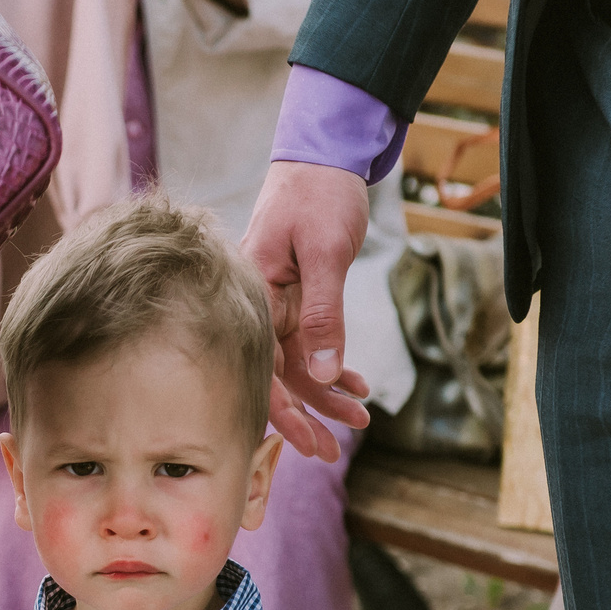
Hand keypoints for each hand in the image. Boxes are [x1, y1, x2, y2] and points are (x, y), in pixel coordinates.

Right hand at [239, 160, 372, 460]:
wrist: (324, 158)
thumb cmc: (319, 195)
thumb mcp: (325, 253)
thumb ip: (322, 314)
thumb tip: (322, 375)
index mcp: (250, 293)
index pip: (258, 365)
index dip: (281, 410)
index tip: (307, 443)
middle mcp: (256, 305)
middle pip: (275, 372)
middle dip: (306, 414)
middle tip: (331, 452)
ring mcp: (273, 304)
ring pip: (295, 363)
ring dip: (325, 393)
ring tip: (360, 419)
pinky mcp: (292, 300)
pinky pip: (307, 343)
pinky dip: (331, 365)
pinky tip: (357, 385)